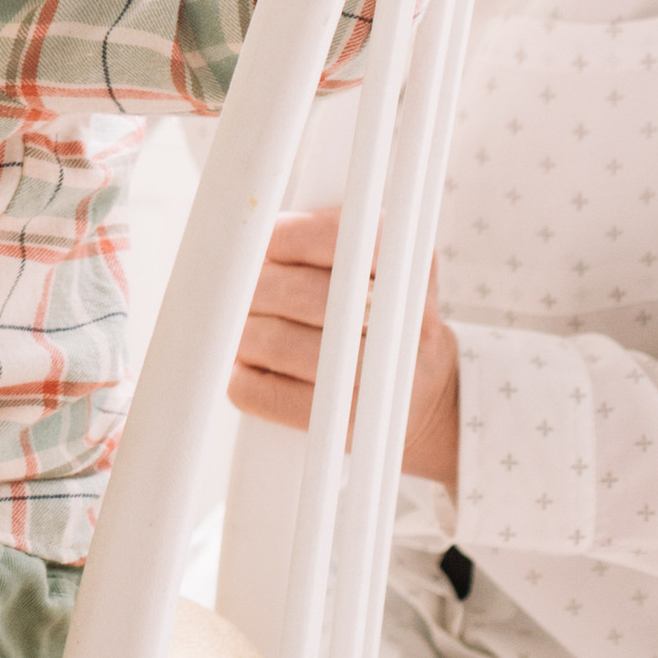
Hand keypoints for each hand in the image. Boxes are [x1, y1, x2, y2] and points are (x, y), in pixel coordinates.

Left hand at [229, 203, 461, 488]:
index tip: (261, 245)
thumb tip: (251, 239)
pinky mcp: (350, 423)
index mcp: (404, 263)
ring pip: (281, 344)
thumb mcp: (373, 260)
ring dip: (243, 333)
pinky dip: (245, 380)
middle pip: (302, 295)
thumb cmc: (377, 311)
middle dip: (254, 290)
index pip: (336, 239)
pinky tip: (245, 368)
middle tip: (233, 291)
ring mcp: (379, 377)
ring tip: (236, 327)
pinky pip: (274, 396)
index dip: (284, 239)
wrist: (423, 390)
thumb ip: (323, 235)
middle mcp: (401, 319)